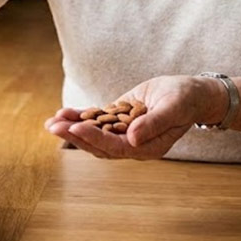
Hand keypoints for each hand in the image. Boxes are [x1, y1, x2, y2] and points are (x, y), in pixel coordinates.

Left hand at [43, 75, 223, 159]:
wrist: (190, 93)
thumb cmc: (185, 99)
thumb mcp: (173, 108)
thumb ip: (155, 124)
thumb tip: (132, 139)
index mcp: (147, 147)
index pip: (115, 147)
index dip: (94, 138)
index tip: (75, 128)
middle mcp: (133, 144)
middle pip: (99, 145)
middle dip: (74, 136)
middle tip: (53, 126)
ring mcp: (124, 133)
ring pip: (94, 134)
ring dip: (72, 128)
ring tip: (50, 122)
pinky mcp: (119, 119)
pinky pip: (97, 121)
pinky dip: (80, 117)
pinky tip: (63, 113)